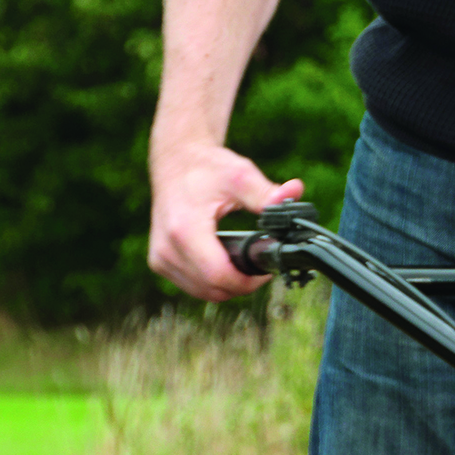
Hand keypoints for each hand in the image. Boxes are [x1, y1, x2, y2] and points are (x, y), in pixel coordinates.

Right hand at [148, 144, 306, 300]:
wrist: (176, 161)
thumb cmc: (207, 168)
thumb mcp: (240, 175)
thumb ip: (267, 192)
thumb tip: (295, 191)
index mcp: (185, 230)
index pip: (219, 276)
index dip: (249, 281)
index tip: (266, 270)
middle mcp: (167, 248)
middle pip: (213, 289)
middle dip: (242, 285)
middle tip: (260, 268)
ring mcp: (160, 257)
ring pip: (203, 292)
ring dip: (228, 286)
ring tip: (246, 266)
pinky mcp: (159, 262)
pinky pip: (192, 286)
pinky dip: (212, 283)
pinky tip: (227, 266)